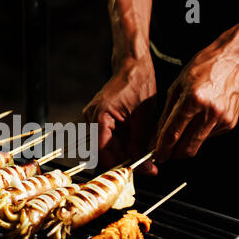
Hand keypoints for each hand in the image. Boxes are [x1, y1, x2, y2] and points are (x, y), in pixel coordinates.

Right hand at [83, 54, 157, 174]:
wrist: (132, 66)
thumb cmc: (138, 85)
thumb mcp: (144, 119)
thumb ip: (141, 146)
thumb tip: (146, 169)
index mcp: (99, 117)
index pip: (103, 152)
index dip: (120, 165)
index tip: (138, 171)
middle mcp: (91, 119)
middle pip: (105, 152)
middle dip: (125, 159)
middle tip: (147, 165)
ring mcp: (93, 119)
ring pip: (107, 147)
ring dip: (125, 151)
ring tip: (144, 149)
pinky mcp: (98, 119)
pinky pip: (108, 138)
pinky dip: (123, 143)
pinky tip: (136, 140)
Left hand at [155, 40, 238, 161]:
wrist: (233, 60)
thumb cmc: (203, 68)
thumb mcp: (176, 87)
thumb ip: (166, 114)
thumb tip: (158, 135)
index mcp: (193, 99)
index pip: (173, 133)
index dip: (163, 148)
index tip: (157, 155)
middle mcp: (210, 111)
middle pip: (187, 148)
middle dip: (174, 154)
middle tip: (166, 151)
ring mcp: (222, 118)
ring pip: (198, 144)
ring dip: (187, 143)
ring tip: (184, 128)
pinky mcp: (230, 122)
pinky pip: (209, 136)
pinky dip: (200, 134)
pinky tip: (199, 119)